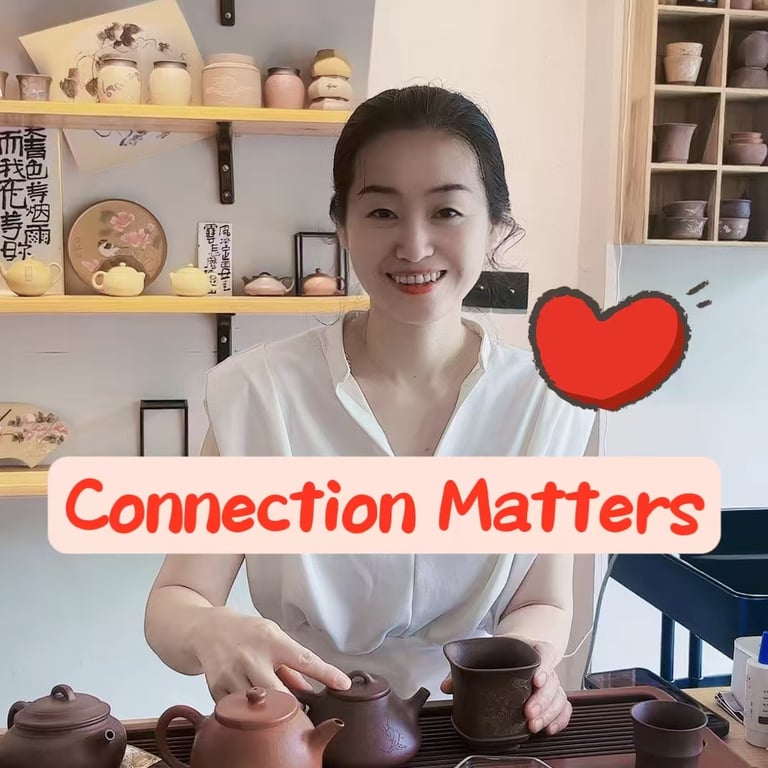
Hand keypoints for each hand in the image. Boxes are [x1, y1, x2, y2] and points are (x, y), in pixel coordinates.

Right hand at [190, 607, 350, 701]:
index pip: (305, 659)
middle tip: (301, 714)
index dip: (326, 673)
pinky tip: (250, 708)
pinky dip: (247, 714)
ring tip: (275, 713)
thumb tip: (310, 690)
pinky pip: (238, 711)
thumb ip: (291, 664)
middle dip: (293, 708)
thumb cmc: (246, 632)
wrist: (208, 630)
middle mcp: (253, 656)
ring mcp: (233, 673)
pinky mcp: (217, 687)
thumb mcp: (273, 636)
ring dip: (270, 714)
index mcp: (272, 640)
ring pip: (258, 707)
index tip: (342, 684)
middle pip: (279, 693)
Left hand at [439, 640, 570, 735]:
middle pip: (552, 681)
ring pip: (559, 696)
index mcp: (531, 648)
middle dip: (542, 700)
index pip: (545, 653)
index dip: (544, 667)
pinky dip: (559, 719)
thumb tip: (447, 686)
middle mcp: (545, 665)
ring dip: (548, 713)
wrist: (518, 647)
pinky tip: (549, 728)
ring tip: (533, 725)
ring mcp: (552, 681)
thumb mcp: (489, 650)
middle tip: (528, 713)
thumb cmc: (503, 651)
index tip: (536, 679)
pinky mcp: (554, 695)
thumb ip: (467, 667)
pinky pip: (564, 707)